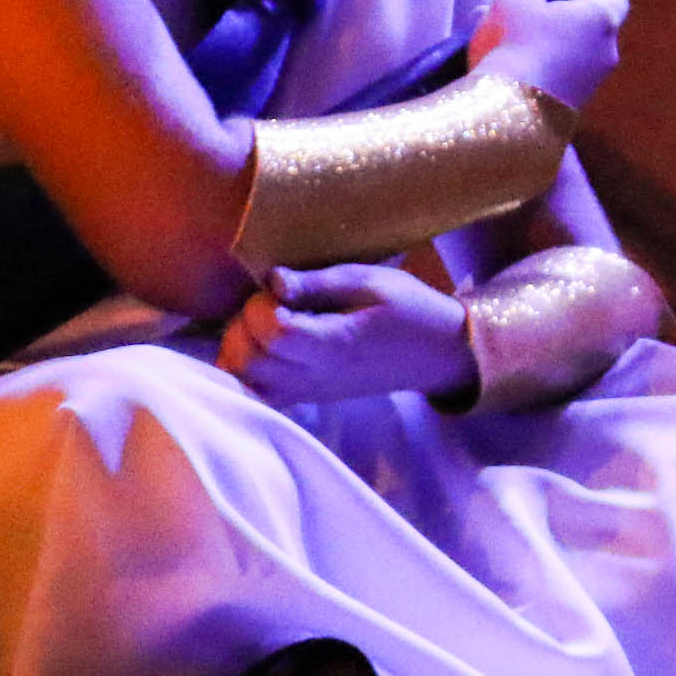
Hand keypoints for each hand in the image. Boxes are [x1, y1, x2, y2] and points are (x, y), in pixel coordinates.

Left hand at [219, 263, 474, 408]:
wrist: (436, 352)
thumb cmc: (408, 309)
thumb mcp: (371, 282)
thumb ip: (318, 284)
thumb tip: (271, 280)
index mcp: (333, 346)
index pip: (271, 332)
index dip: (263, 304)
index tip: (282, 287)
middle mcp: (312, 376)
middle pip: (246, 359)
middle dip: (244, 323)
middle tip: (271, 302)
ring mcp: (305, 391)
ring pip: (242, 378)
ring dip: (240, 345)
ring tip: (266, 321)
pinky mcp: (303, 396)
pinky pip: (254, 389)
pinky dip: (245, 367)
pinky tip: (264, 343)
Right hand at [467, 0, 628, 110]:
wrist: (509, 111)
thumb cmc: (514, 43)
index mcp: (602, 19)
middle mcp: (607, 52)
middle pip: (589, 29)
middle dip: (560, 23)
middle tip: (522, 22)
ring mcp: (593, 84)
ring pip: (571, 57)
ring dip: (546, 51)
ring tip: (504, 50)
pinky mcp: (574, 109)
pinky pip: (560, 83)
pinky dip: (541, 77)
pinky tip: (507, 77)